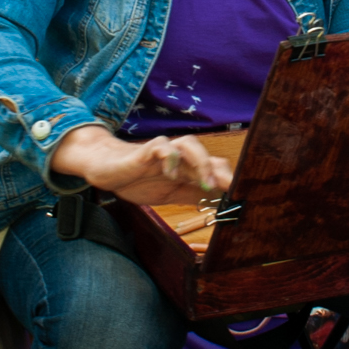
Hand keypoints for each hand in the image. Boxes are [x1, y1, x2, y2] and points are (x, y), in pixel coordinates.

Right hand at [48, 125, 233, 206]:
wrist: (108, 171)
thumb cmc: (141, 180)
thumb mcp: (173, 194)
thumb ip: (195, 196)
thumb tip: (221, 204)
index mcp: (189, 168)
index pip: (217, 169)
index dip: (230, 181)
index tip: (241, 198)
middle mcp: (181, 157)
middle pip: (209, 156)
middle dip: (222, 173)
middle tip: (230, 191)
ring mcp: (165, 151)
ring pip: (190, 144)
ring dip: (202, 162)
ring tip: (205, 182)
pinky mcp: (146, 149)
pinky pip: (162, 146)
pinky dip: (170, 158)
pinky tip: (171, 174)